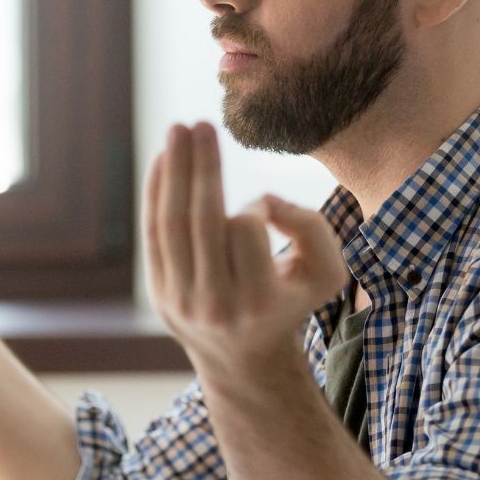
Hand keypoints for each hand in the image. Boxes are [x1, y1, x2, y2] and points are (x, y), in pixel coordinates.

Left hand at [144, 122, 348, 378]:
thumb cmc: (290, 300)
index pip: (245, 230)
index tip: (265, 208)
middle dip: (200, 166)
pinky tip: (164, 160)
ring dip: (173, 171)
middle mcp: (214, 305)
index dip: (256, 206)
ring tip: (179, 129)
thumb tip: (262, 202)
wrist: (245, 356)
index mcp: (258, 302)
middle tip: (202, 123)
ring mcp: (180, 301)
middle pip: (200, 222)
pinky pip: (154, 234)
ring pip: (171, 224)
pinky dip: (156, 193)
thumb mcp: (325, 272)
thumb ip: (312, 228)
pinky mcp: (159, 292)